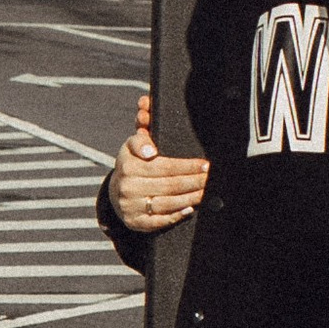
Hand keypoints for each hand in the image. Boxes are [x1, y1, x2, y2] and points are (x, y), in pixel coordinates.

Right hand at [107, 94, 207, 234]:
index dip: (186, 166)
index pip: (164, 166)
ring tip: (206, 190)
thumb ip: (143, 127)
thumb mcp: (133, 144)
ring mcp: (131, 206)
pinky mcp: (135, 223)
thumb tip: (145, 104)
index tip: (205, 164)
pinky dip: (176, 215)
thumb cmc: (133, 163)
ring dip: (190, 197)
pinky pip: (159, 221)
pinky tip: (190, 209)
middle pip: (169, 184)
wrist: (117, 193)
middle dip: (194, 181)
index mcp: (128, 164)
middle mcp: (127, 186)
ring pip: (167, 203)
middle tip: (211, 177)